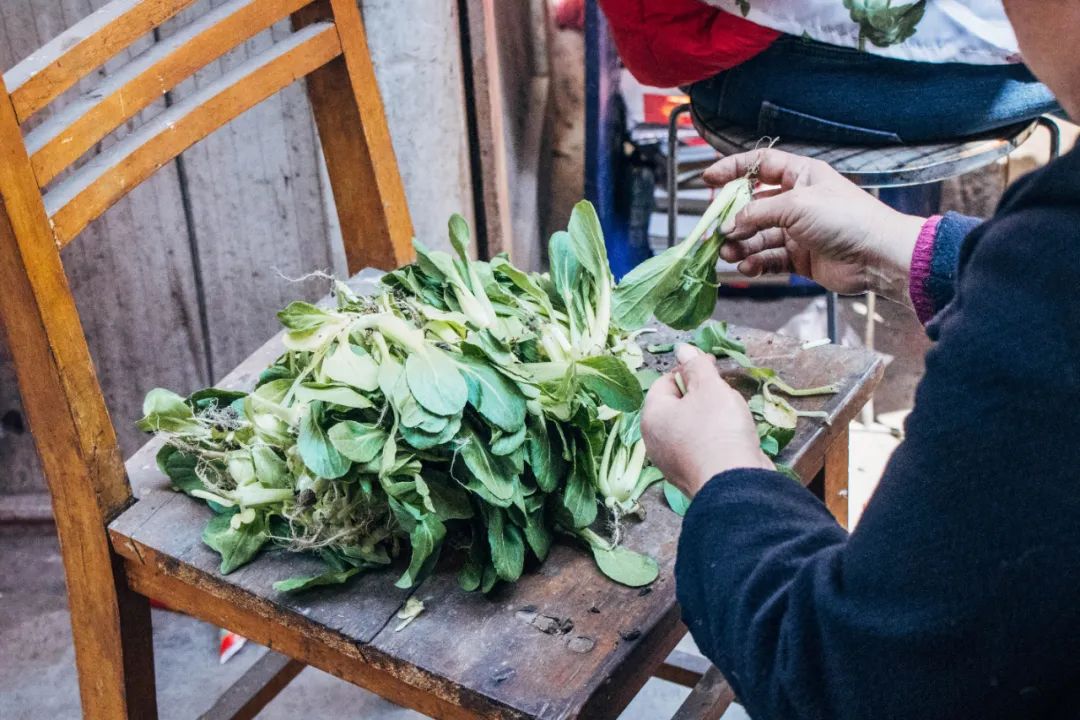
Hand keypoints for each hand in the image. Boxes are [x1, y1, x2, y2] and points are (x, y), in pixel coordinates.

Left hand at [641, 344, 772, 498]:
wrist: (735, 483)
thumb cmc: (718, 429)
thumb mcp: (709, 387)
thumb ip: (695, 366)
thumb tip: (682, 349)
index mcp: (652, 416)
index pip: (664, 382)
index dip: (688, 369)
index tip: (711, 366)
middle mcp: (655, 441)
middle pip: (677, 405)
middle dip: (702, 395)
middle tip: (725, 391)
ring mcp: (672, 462)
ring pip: (691, 427)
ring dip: (712, 417)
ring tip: (733, 415)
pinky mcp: (692, 476)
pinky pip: (701, 448)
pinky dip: (715, 439)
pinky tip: (734, 438)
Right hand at [705, 149, 926, 302]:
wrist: (877, 256)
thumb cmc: (845, 218)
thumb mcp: (796, 205)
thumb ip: (757, 213)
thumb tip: (728, 225)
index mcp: (800, 176)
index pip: (760, 165)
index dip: (733, 169)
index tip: (708, 180)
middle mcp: (797, 201)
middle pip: (753, 206)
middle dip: (732, 220)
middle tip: (714, 234)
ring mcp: (798, 230)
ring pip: (758, 236)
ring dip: (741, 245)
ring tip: (729, 255)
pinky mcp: (800, 257)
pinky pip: (769, 258)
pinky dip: (756, 263)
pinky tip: (747, 267)